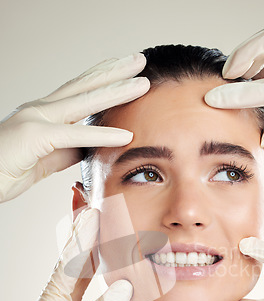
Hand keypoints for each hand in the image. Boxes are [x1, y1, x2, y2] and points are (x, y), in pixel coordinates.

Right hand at [0, 53, 149, 201]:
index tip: (125, 71)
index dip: (102, 78)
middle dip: (114, 72)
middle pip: (84, 86)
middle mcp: (40, 110)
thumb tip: (89, 148)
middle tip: (139, 60)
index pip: (78, 90)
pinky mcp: (34, 137)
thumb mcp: (45, 158)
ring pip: (83, 102)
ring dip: (115, 92)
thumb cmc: (6, 170)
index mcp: (43, 114)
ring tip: (141, 84)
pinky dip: (102, 135)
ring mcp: (36, 120)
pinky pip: (74, 136)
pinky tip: (127, 134)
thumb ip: (66, 150)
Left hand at [0, 207, 132, 300]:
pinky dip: (103, 286)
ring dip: (95, 260)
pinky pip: (92, 299)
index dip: (83, 237)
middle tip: (98, 215)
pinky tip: (113, 276)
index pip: (70, 264)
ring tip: (106, 237)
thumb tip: (124, 286)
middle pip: (75, 266)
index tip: (92, 213)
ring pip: (83, 281)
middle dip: (87, 240)